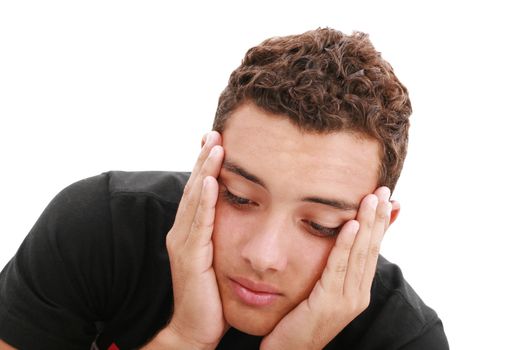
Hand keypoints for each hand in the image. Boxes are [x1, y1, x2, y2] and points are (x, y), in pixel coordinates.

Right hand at [162, 131, 227, 348]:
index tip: (218, 139)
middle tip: (215, 132)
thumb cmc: (213, 292)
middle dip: (205, 159)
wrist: (198, 327)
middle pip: (195, 187)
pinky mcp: (190, 258)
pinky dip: (204, 201)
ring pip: (195, 199)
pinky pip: (199, 224)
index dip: (207, 164)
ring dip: (204, 170)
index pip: (200, 190)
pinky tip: (210, 181)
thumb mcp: (221, 255)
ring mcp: (184, 243)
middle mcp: (184, 232)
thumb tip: (245, 211)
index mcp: (193, 230)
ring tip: (214, 146)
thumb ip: (225, 232)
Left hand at [260, 187, 393, 349]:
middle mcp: (357, 295)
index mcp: (358, 291)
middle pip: (372, 249)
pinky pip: (338, 268)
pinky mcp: (329, 304)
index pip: (373, 250)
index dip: (381, 224)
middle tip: (382, 189)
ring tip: (371, 198)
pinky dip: (346, 244)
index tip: (385, 199)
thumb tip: (337, 243)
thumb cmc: (298, 321)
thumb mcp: (319, 291)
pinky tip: (351, 224)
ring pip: (360, 255)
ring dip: (367, 224)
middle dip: (378, 218)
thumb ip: (331, 269)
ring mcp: (346, 301)